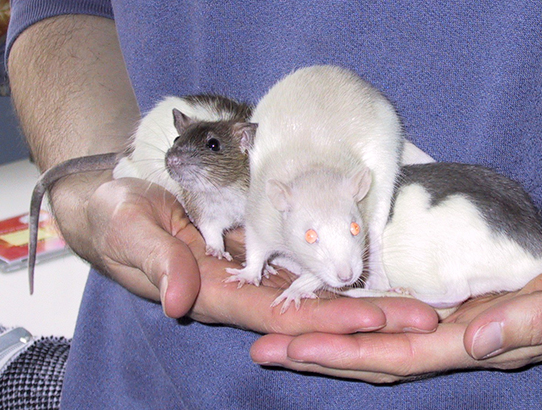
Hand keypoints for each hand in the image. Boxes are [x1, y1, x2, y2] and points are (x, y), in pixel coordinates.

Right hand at [56, 175, 438, 334]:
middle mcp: (245, 290)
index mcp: (216, 293)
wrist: (117, 203)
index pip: (283, 314)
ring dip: (367, 298)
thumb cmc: (117, 217)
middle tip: (424, 318)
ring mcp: (256, 271)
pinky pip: (310, 264)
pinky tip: (380, 269)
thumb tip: (179, 298)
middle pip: (315, 311)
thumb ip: (157, 261)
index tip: (375, 319)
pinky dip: (345, 268)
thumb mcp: (128, 233)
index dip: (328, 319)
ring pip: (319, 291)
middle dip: (368, 317)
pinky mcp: (262, 249)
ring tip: (418, 303)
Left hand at [250, 224, 541, 382]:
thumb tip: (473, 341)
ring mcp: (479, 321)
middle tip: (264, 345)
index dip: (348, 353)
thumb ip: (536, 322)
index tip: (293, 348)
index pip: (408, 356)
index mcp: (499, 343)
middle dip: (326, 352)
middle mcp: (479, 338)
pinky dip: (377, 313)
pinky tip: (350, 306)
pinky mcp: (483, 296)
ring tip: (290, 331)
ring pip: (397, 338)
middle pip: (388, 354)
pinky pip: (418, 312)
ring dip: (342, 336)